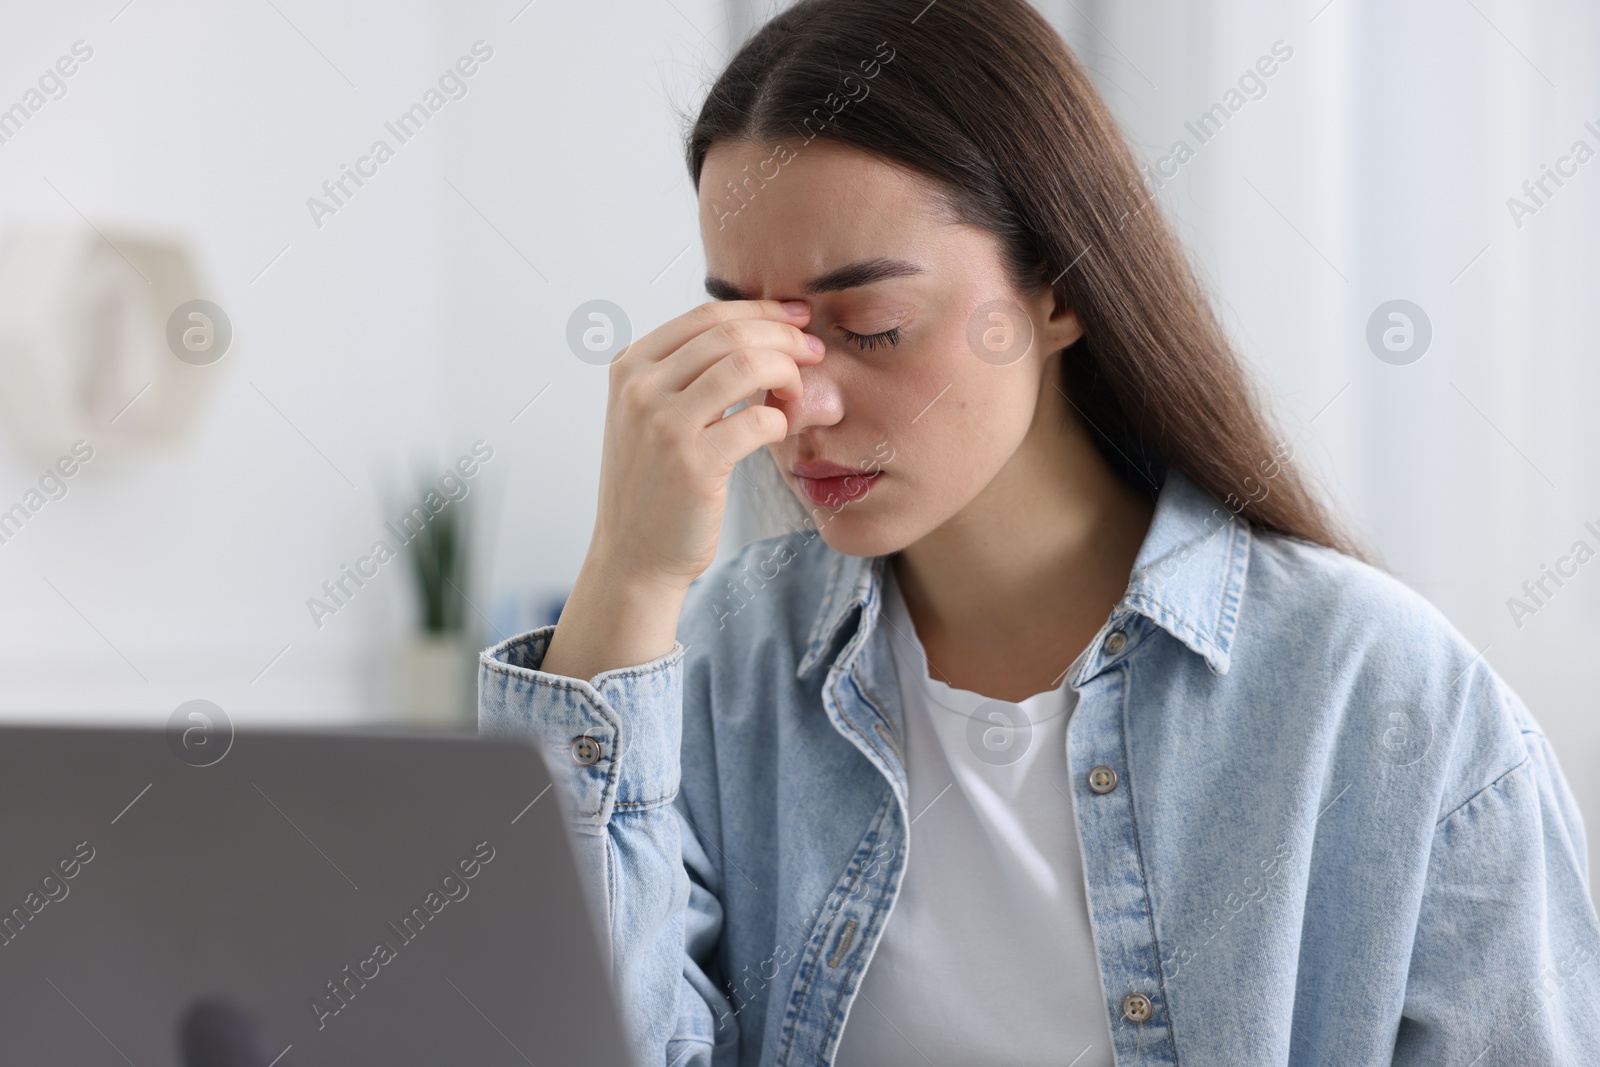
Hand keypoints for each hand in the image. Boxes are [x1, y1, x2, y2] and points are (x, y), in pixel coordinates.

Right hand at [590, 298, 821, 591]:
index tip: (797, 319)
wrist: (632, 555)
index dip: (762, 310)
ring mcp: (663, 425)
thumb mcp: (650, 414)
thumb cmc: (654, 483)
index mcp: (630, 366)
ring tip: (799, 393)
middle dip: (785, 337)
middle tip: (815, 353)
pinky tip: (779, 431)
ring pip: (747, 365)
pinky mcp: (692, 464)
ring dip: (788, 373)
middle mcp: (640, 388)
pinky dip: (780, 420)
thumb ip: (687, 372)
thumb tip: (759, 331)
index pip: (707, 314)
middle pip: (731, 334)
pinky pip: (758, 420)